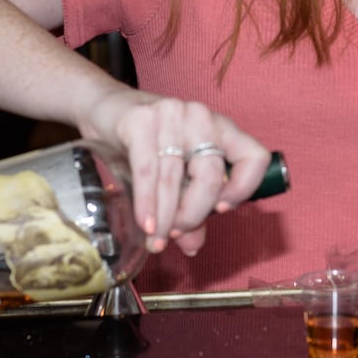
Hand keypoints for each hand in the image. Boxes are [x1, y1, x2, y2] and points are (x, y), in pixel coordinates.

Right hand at [81, 87, 269, 255]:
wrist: (103, 111)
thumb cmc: (145, 146)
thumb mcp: (172, 177)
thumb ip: (187, 207)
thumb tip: (192, 246)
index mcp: (221, 130)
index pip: (254, 157)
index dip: (245, 189)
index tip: (222, 210)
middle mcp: (201, 118)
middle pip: (211, 175)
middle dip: (193, 214)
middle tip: (176, 234)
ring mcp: (172, 114)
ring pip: (175, 177)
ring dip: (164, 217)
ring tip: (156, 240)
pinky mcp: (141, 120)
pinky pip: (147, 170)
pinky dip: (147, 202)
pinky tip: (145, 223)